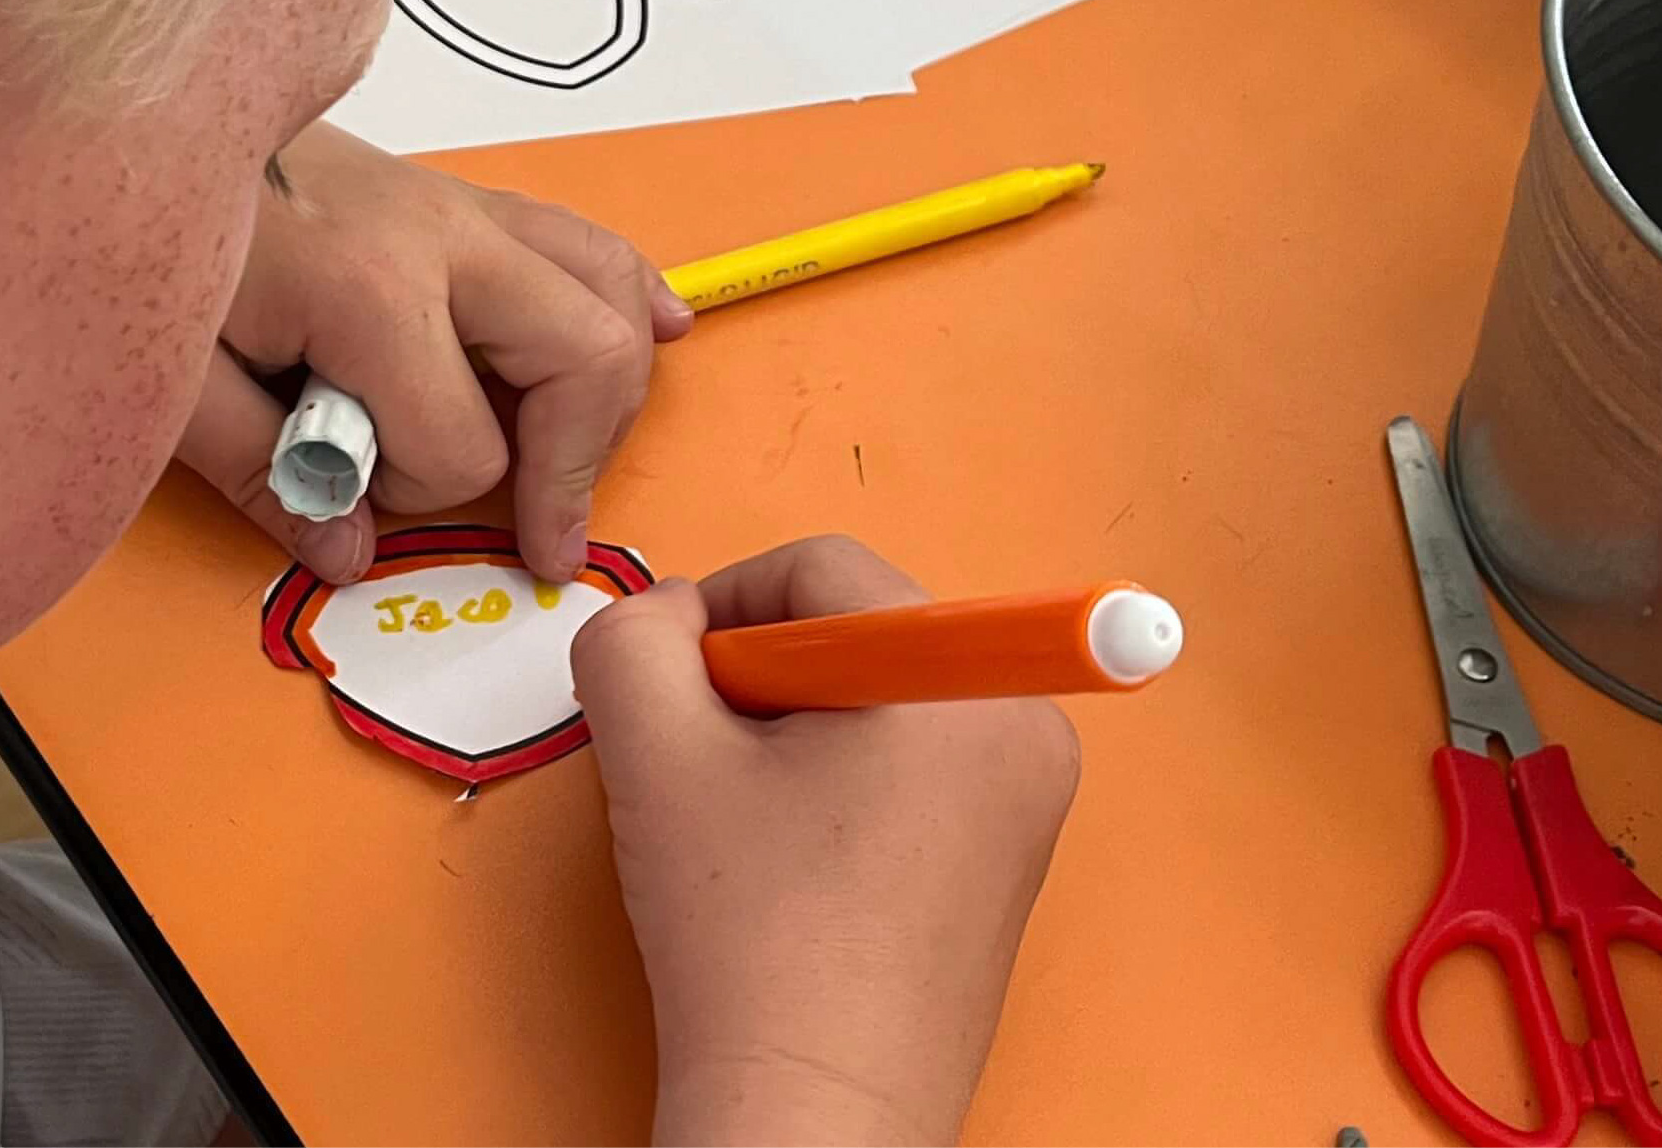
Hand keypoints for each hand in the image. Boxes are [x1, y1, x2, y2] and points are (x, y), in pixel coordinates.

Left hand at [175, 123, 691, 582]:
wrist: (121, 108)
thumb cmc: (131, 234)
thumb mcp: (168, 375)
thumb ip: (260, 471)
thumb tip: (348, 555)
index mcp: (368, 291)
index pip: (464, 446)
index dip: (420, 497)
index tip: (354, 494)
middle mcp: (440, 239)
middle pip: (587, 356)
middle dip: (572, 458)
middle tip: (540, 526)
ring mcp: (457, 206)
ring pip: (607, 286)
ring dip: (613, 379)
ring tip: (588, 453)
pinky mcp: (454, 195)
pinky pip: (581, 237)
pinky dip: (630, 288)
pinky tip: (663, 325)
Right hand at [570, 537, 1081, 1145]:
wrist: (815, 1114)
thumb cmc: (752, 941)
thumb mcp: (655, 755)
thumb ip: (631, 638)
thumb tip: (662, 611)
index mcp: (964, 677)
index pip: (822, 568)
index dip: (722, 608)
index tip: (671, 687)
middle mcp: (1024, 721)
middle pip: (860, 627)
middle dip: (763, 676)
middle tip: (705, 763)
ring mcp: (1030, 795)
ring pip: (882, 694)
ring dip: (797, 729)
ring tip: (747, 823)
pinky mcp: (1012, 857)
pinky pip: (914, 761)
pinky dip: (842, 781)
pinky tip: (793, 861)